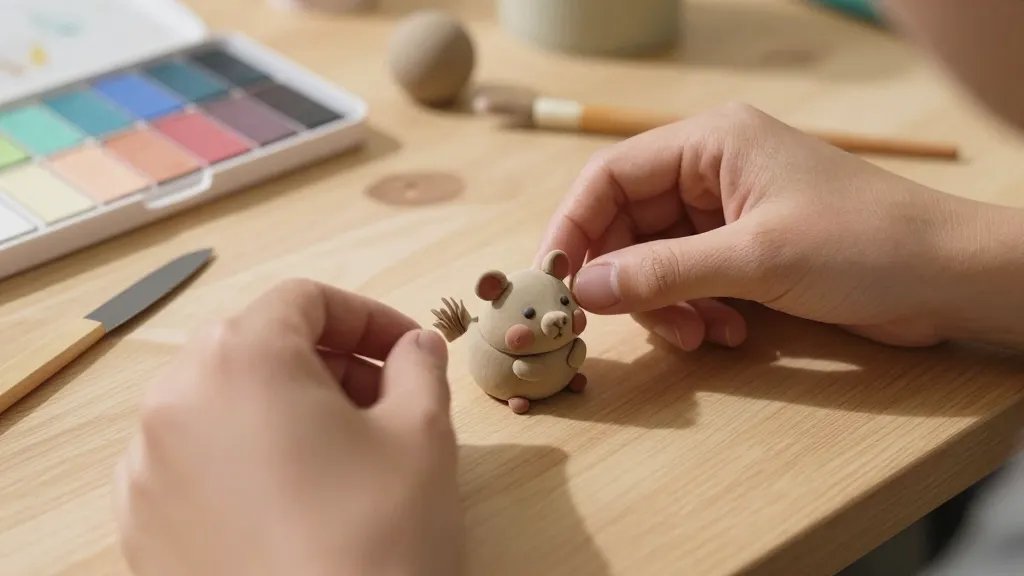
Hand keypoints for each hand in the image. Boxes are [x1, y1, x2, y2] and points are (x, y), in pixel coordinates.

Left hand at [114, 279, 459, 575]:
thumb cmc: (377, 539)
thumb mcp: (423, 436)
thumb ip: (420, 367)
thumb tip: (415, 346)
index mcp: (242, 359)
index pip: (305, 300)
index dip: (368, 317)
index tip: (408, 351)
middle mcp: (175, 400)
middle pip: (258, 346)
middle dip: (330, 363)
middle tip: (385, 403)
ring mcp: (147, 467)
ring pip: (223, 402)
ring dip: (286, 408)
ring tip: (341, 454)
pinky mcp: (142, 524)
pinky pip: (195, 461)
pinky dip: (243, 457)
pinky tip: (292, 499)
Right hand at [538, 102, 1023, 349]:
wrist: (948, 277)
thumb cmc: (863, 245)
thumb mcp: (754, 258)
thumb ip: (663, 272)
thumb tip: (584, 289)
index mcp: (709, 144)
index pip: (611, 177)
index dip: (574, 226)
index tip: (553, 278)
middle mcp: (712, 172)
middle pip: (629, 224)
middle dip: (627, 279)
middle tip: (629, 323)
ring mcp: (729, 213)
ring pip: (657, 260)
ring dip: (666, 304)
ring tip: (699, 334)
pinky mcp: (747, 251)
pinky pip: (691, 281)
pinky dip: (697, 311)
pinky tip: (729, 333)